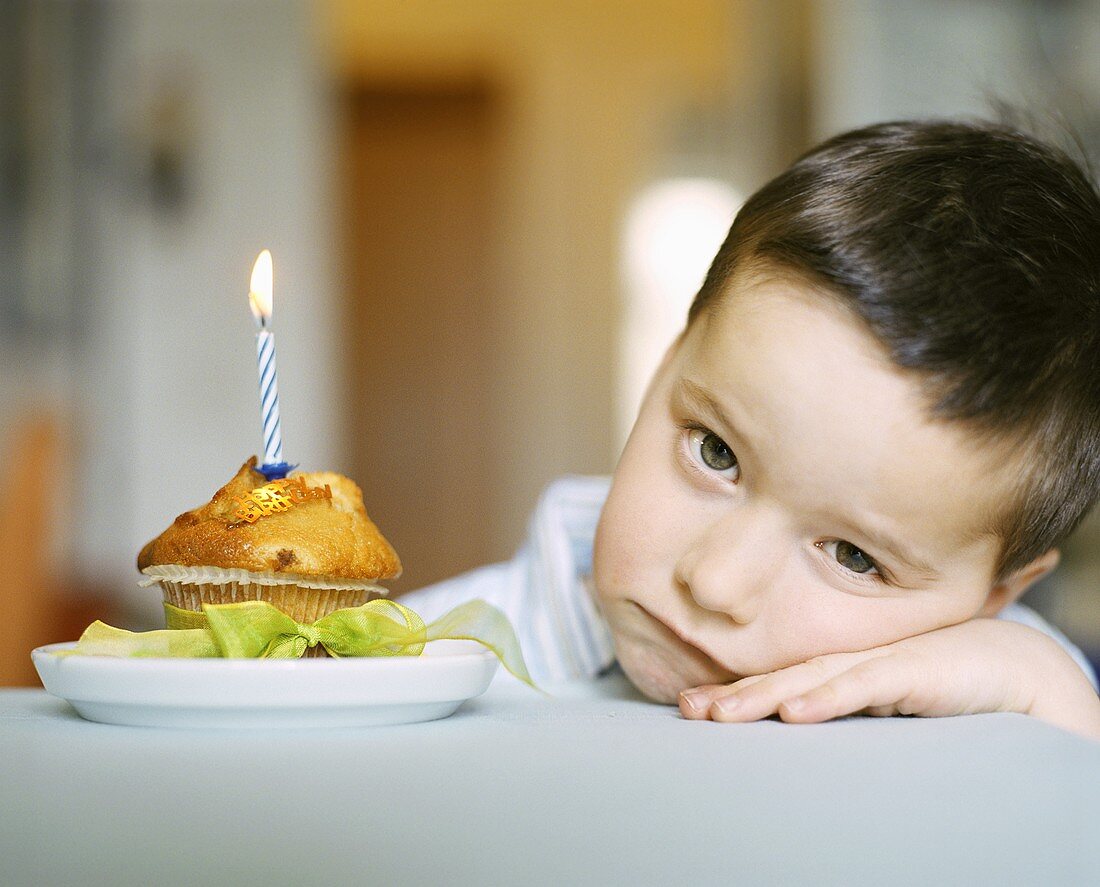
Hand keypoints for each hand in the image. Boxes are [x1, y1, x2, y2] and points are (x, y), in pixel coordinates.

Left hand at [678, 618, 1099, 739]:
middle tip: (687, 710)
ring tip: (720, 714)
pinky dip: (828, 698)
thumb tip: (793, 726)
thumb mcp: (879, 702)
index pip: (775, 682)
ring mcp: (876, 661)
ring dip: (763, 696)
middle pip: (780, 678)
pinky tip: (795, 712)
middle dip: (730, 695)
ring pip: (810, 680)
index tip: (687, 707)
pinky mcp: (910, 669)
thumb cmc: (937, 682)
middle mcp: (848, 660)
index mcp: (836, 669)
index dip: (730, 692)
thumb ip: (840, 709)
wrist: (1005, 664)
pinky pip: (863, 685)